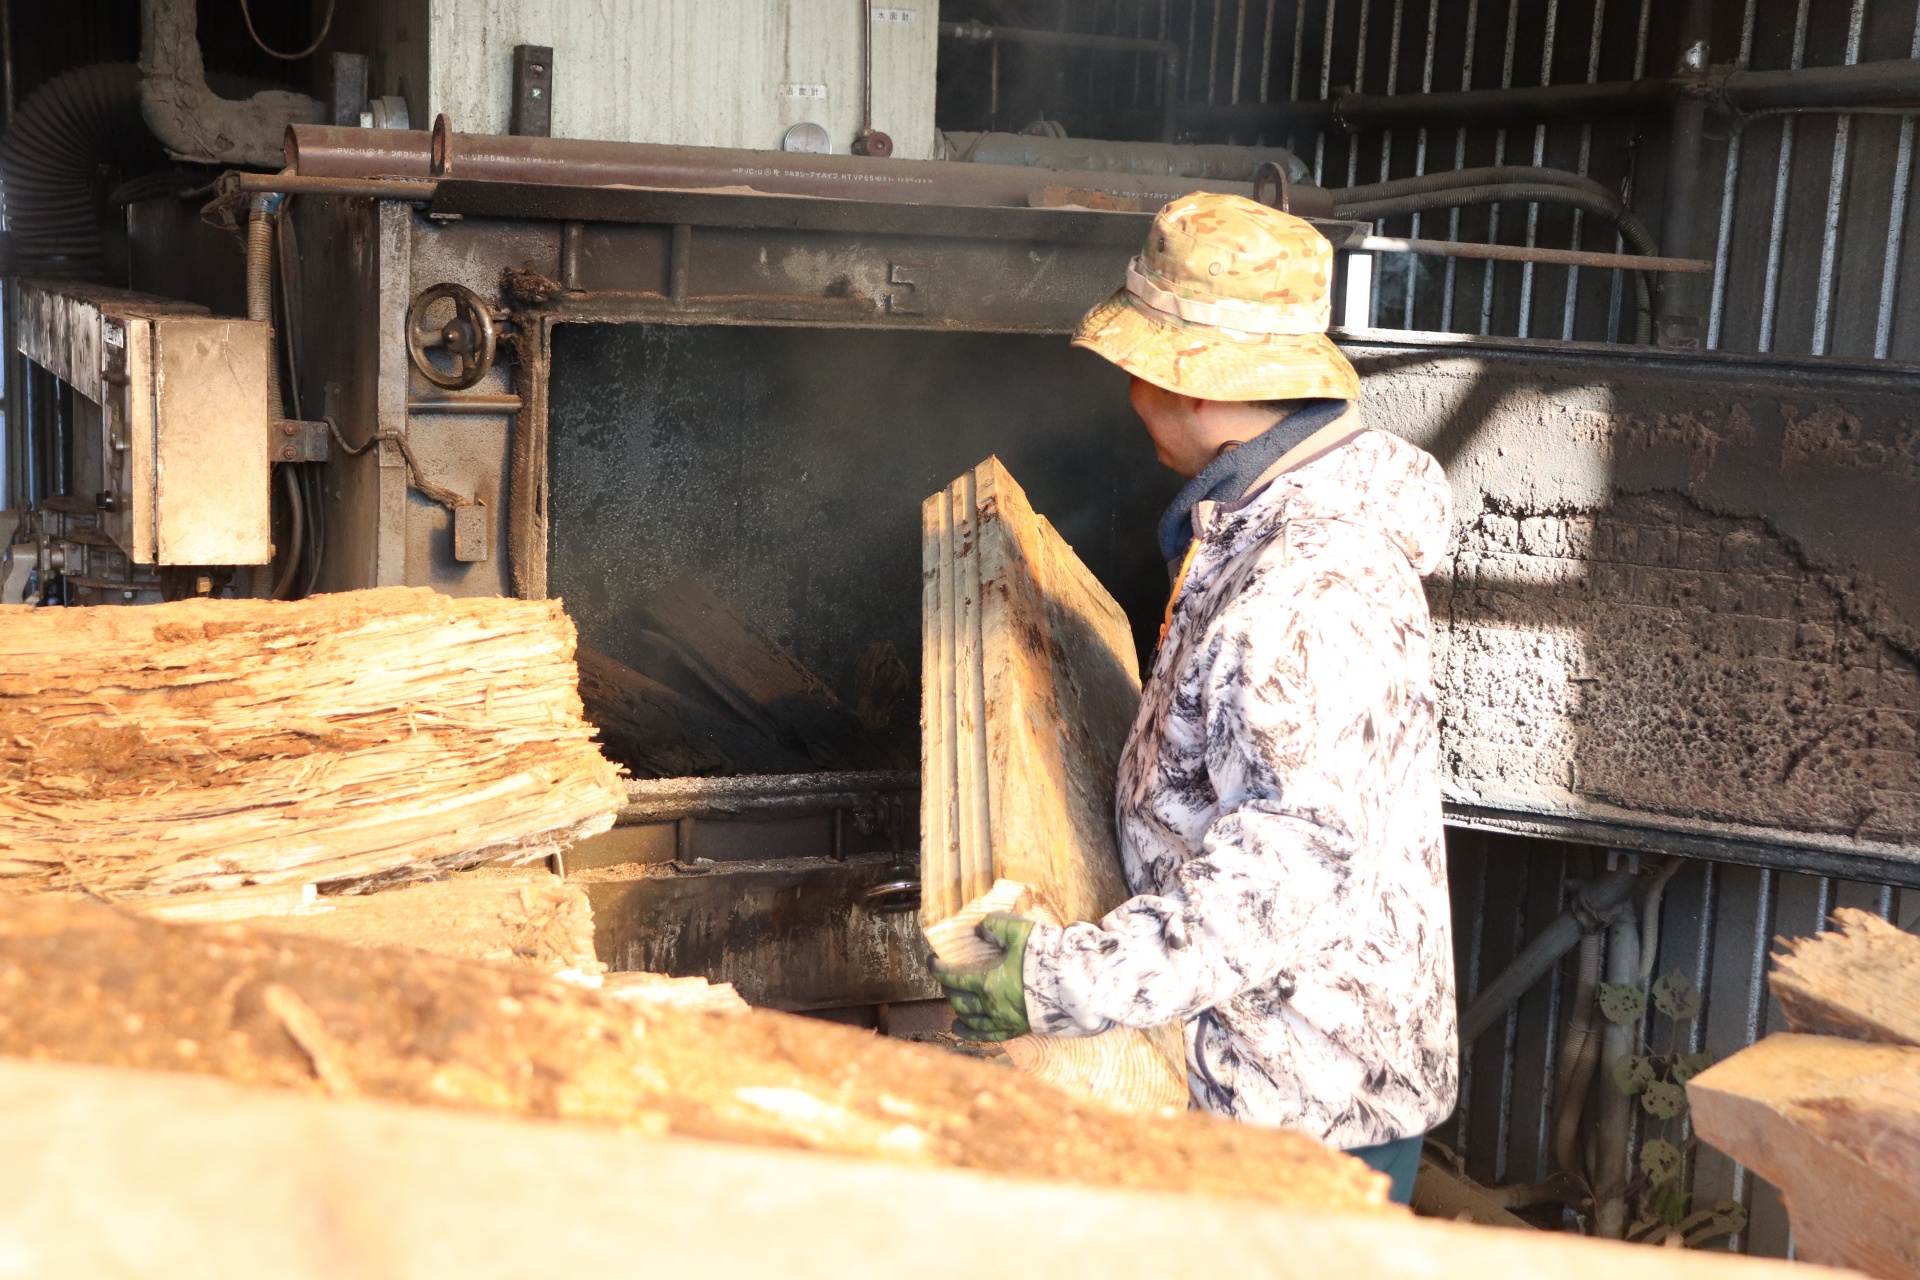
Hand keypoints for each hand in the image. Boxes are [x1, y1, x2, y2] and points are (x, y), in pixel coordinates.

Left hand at [931, 913, 1033, 1041]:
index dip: (937, 968)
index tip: (932, 961)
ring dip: (958, 1010)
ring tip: (954, 1003)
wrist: (1074, 984)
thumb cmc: (1045, 957)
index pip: (952, 977)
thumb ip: (994, 924)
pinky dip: (971, 1032)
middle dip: (948, 988)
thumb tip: (980, 929)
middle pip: (959, 1000)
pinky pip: (988, 1036)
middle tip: (946, 978)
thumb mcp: (1018, 931)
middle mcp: (991, 1005)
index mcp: (987, 981)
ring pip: (970, 1020)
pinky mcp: (1017, 1029)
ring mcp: (1004, 1020)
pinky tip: (963, 1028)